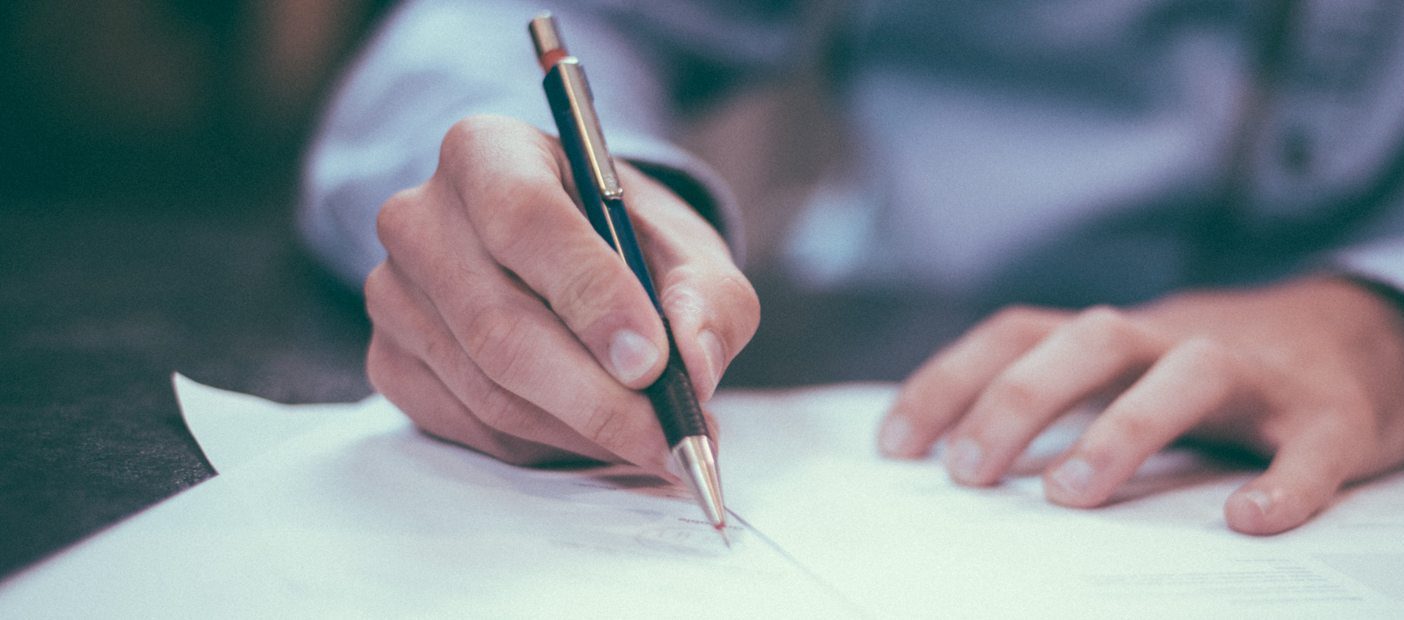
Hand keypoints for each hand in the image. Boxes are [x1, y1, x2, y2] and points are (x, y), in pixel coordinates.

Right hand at [365, 115, 757, 473]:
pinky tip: (593, 433)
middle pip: (499, 325)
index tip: (652, 362)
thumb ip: (707, 298)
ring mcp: (393, 294)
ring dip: (581, 430)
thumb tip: (694, 366)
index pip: (525, 219)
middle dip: (596, 397)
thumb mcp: (687, 249)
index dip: (591, 296)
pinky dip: (544, 445)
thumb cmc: (625, 242)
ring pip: (488, 389)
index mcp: (487, 152)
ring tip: (651, 440)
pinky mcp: (390, 361)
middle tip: (669, 438)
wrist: (568, 257)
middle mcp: (420, 217)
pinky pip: (470, 426)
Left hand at [877, 277, 1403, 533]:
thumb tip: (948, 457)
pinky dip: (1284, 482)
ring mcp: (1257, 372)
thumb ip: (1053, 396)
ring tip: (1068, 494)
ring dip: (1125, 427)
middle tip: (967, 473)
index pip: (1016, 333)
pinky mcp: (1331, 415)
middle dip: (1019, 399)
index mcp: (1115, 337)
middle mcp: (1175, 339)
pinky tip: (1249, 521)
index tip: (894, 447)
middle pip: (1090, 339)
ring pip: (1191, 372)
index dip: (949, 380)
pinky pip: (1311, 445)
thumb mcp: (1123, 370)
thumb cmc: (1209, 374)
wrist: (1357, 337)